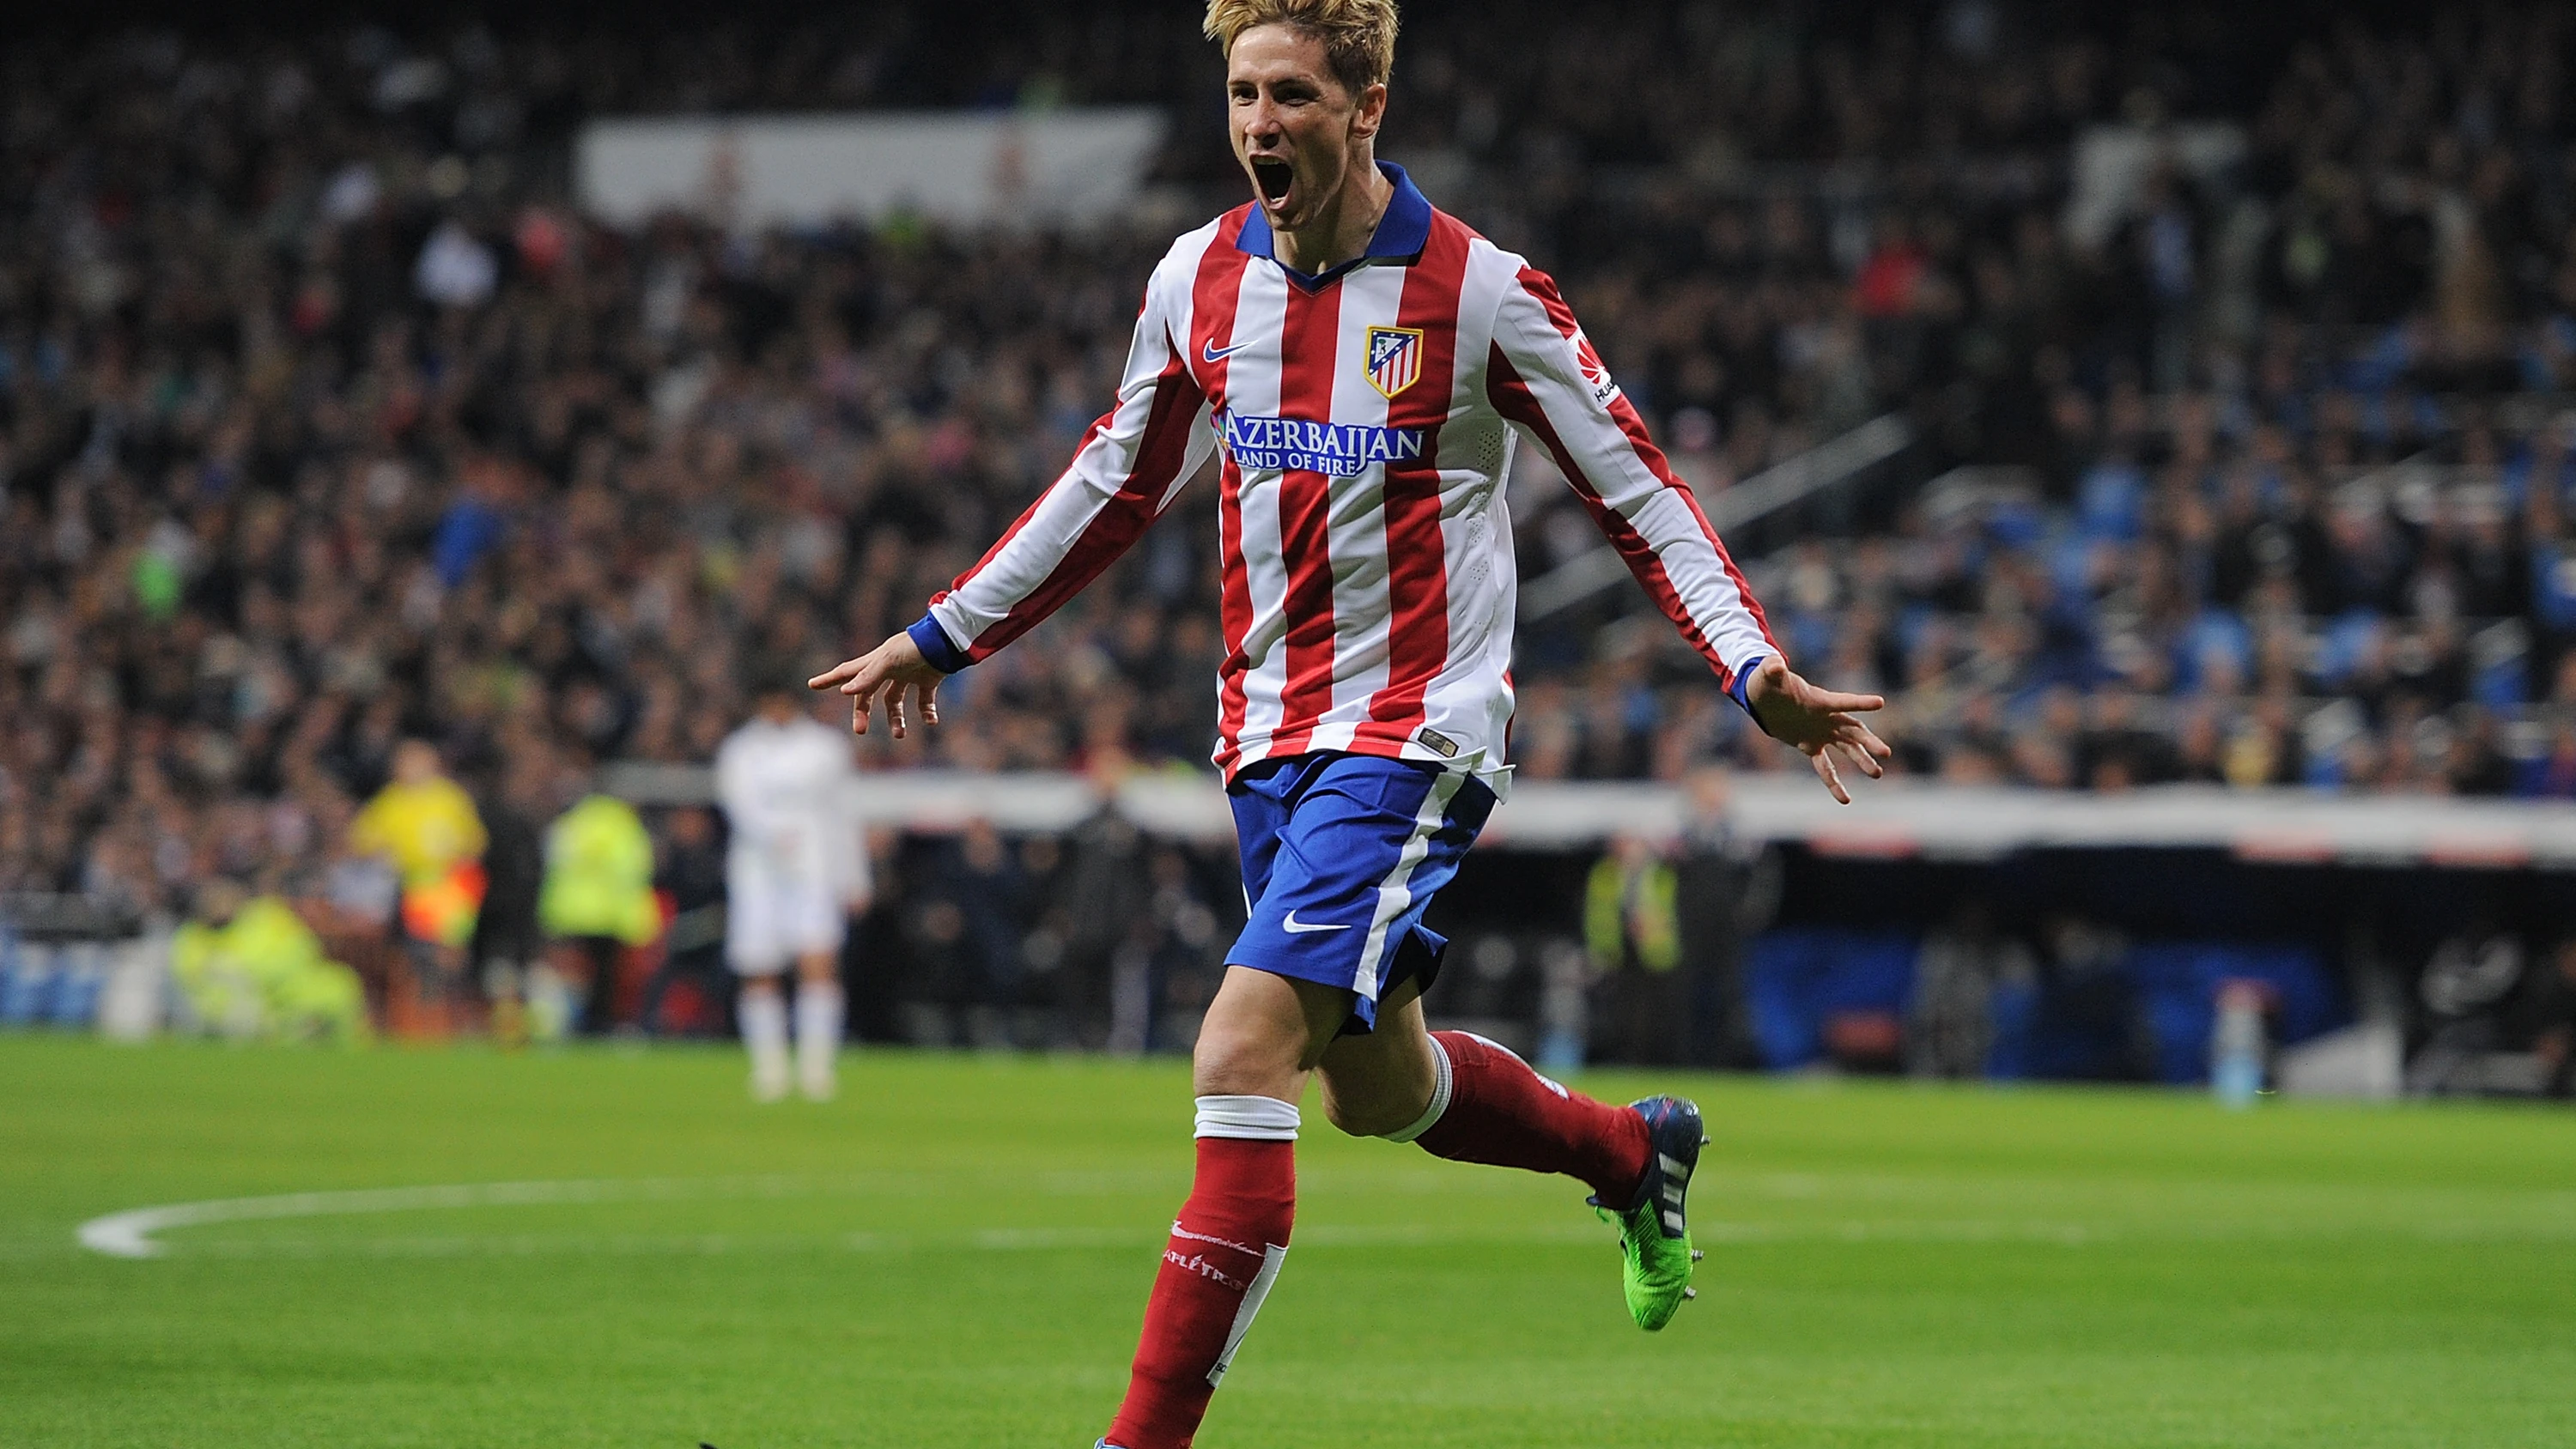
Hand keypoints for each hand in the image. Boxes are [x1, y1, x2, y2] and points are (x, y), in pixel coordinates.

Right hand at [809, 633, 946, 738]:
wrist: (947, 641)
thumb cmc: (914, 647)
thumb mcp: (888, 661)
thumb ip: (868, 677)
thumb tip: (845, 692)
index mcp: (875, 662)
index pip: (847, 672)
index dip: (829, 679)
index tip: (812, 685)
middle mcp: (889, 668)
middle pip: (868, 694)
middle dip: (862, 712)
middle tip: (859, 731)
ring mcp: (908, 674)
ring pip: (894, 700)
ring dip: (896, 719)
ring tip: (900, 735)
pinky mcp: (928, 679)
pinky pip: (924, 700)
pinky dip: (926, 712)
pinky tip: (931, 721)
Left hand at [1745, 656, 1890, 804]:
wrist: (1763, 698)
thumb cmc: (1767, 682)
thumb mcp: (1767, 674)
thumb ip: (1773, 669)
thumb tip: (1775, 665)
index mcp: (1819, 700)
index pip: (1843, 702)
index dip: (1859, 703)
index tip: (1879, 702)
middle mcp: (1826, 717)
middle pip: (1853, 730)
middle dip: (1868, 741)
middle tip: (1885, 753)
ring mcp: (1821, 732)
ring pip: (1847, 748)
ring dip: (1862, 760)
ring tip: (1877, 774)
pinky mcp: (1811, 745)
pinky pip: (1826, 767)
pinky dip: (1834, 782)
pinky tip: (1845, 799)